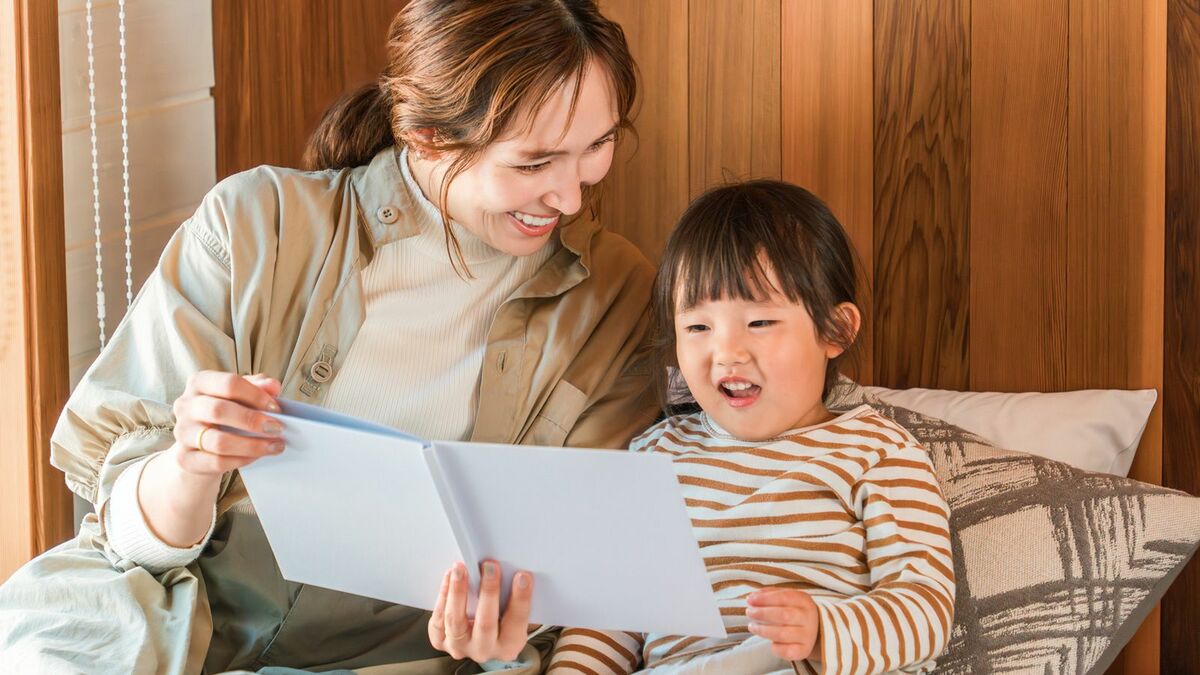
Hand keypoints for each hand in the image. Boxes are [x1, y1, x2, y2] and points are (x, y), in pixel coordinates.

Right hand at [169, 370, 284, 475]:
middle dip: (252, 421)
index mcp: (199, 382)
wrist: (198, 446)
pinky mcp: (185, 459)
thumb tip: (273, 386)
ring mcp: (182, 433)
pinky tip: (257, 456)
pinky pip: (216, 462)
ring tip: (274, 446)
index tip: (276, 408)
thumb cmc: (224, 415)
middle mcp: (185, 405)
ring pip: (218, 441)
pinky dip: (241, 460)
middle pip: (218, 410)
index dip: (256, 395)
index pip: (228, 383)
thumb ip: (257, 387)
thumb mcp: (240, 396)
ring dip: (252, 445)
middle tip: (277, 428)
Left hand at [428, 560, 532, 661]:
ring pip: (456, 621)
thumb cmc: (499, 619)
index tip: (522, 576)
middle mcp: (484, 650)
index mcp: (509, 645)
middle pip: (486, 623)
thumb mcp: (511, 612)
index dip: (521, 599)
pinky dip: (443, 596)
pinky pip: (438, 620)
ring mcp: (461, 647)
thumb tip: (511, 568)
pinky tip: (449, 578)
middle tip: (490, 567)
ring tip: (461, 568)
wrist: (478, 638)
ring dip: (458, 591)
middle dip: (489, 592)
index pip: (517, 622)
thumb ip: (512, 597)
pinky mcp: (442, 641)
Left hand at [746, 588, 820, 661]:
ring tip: (752, 626)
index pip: (784, 597)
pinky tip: (770, 643)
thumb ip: (770, 595)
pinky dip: (775, 648)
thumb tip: (752, 597)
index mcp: (804, 601)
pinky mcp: (804, 651)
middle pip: (784, 615)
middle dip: (762, 613)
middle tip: (749, 612)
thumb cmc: (794, 610)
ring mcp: (807, 636)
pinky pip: (786, 651)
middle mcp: (808, 618)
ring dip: (763, 630)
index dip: (765, 599)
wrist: (815, 630)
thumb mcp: (786, 598)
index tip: (750, 600)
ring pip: (782, 634)